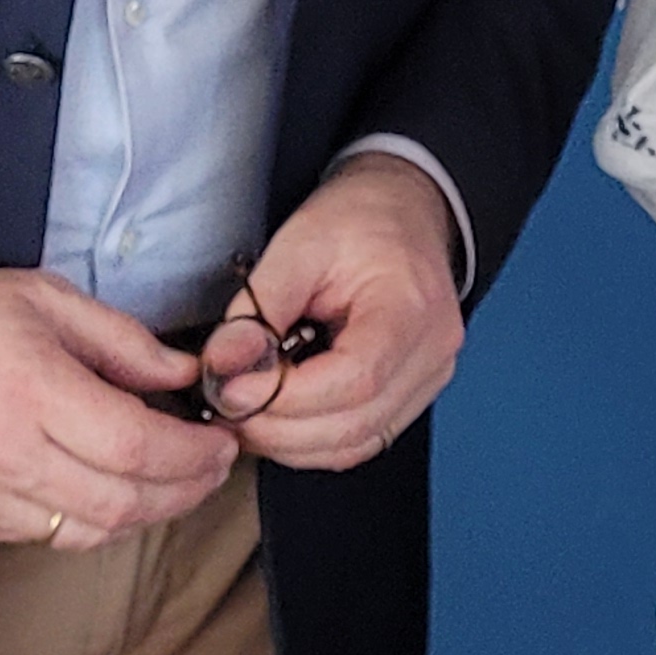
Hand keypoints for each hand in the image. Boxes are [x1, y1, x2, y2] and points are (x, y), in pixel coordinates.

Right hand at [0, 267, 237, 547]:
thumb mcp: (45, 299)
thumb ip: (122, 340)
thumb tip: (184, 373)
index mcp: (33, 389)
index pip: (135, 445)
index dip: (192, 455)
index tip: (223, 443)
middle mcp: (7, 453)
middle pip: (121, 500)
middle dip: (184, 490)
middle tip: (213, 468)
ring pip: (87, 530)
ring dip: (144, 513)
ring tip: (174, 483)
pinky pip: (44, 535)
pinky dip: (90, 521)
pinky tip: (112, 492)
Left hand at [216, 154, 465, 471]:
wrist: (404, 209)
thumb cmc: (361, 218)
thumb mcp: (300, 242)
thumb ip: (259, 306)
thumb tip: (222, 366)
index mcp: (411, 306)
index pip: (356, 378)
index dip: (287, 397)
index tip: (233, 388)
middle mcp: (432, 353)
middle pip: (354, 425)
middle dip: (277, 428)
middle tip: (225, 405)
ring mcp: (428, 379)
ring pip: (354, 445)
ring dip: (289, 442)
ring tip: (244, 411)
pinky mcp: (411, 395)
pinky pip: (359, 440)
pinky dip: (311, 440)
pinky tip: (276, 417)